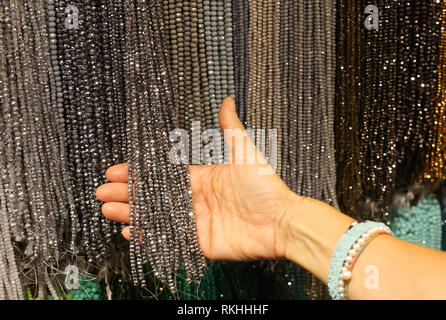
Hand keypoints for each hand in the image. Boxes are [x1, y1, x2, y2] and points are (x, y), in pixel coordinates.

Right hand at [96, 97, 299, 260]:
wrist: (283, 221)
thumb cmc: (265, 186)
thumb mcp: (245, 152)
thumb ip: (230, 128)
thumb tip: (227, 100)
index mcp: (201, 179)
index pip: (161, 176)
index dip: (138, 174)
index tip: (115, 172)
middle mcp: (194, 200)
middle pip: (153, 197)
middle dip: (127, 195)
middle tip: (102, 194)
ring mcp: (195, 222)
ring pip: (156, 217)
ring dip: (131, 214)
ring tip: (108, 211)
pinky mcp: (199, 243)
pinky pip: (169, 240)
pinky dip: (149, 237)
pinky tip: (131, 233)